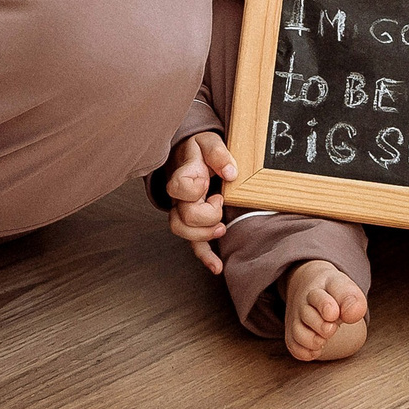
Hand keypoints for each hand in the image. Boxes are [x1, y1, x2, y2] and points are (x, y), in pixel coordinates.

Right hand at [163, 130, 238, 272]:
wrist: (188, 154)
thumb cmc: (199, 149)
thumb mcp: (209, 142)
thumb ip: (218, 154)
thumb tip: (230, 173)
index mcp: (182, 174)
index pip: (178, 187)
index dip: (194, 188)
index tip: (207, 180)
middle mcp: (178, 197)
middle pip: (184, 216)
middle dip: (208, 214)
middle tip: (220, 200)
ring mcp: (182, 211)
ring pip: (182, 231)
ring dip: (204, 234)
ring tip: (221, 227)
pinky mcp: (191, 222)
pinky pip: (193, 243)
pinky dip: (205, 256)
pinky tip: (216, 266)